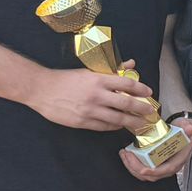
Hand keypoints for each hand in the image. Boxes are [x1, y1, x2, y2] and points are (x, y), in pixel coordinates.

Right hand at [28, 66, 157, 132]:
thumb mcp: (89, 71)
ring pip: (118, 118)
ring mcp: (89, 110)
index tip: (149, 93)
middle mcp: (96, 95)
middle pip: (126, 103)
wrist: (41, 89)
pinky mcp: (82, 121)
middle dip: (142, 109)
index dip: (141, 89)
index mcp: (99, 79)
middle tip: (150, 112)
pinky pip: (104, 126)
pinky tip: (120, 126)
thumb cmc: (65, 79)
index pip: (127, 83)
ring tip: (140, 123)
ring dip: (132, 121)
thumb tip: (131, 64)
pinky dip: (114, 127)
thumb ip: (112, 70)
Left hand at [120, 116, 191, 182]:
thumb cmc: (186, 132)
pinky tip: (126, 154)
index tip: (142, 169)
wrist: (185, 133)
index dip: (153, 172)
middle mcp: (169, 167)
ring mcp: (160, 167)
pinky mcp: (153, 164)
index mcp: (178, 161)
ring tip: (124, 153)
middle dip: (135, 167)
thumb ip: (190, 128)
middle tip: (127, 154)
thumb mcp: (189, 128)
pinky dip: (131, 164)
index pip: (165, 170)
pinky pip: (141, 169)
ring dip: (131, 166)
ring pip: (143, 174)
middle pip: (151, 175)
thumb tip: (190, 129)